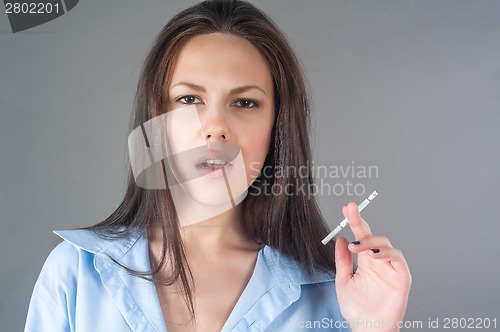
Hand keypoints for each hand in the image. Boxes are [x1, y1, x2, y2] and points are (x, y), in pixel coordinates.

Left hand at [335, 202, 411, 331]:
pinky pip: (397, 258)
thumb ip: (342, 260)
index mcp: (365, 261)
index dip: (355, 221)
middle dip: (361, 222)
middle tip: (350, 214)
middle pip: (373, 235)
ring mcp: (390, 268)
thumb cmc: (357, 309)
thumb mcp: (343, 280)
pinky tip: (373, 256)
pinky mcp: (401, 276)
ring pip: (385, 243)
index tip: (347, 208)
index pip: (360, 236)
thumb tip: (341, 239)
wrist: (367, 328)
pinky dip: (386, 253)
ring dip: (370, 240)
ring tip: (357, 247)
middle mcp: (378, 261)